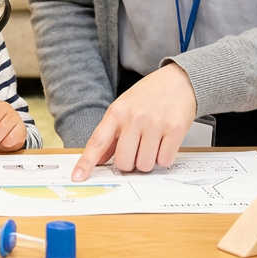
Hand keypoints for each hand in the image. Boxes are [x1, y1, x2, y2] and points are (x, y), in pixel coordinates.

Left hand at [71, 63, 196, 180]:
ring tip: (152, 143)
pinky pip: (164, 161)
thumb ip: (111, 134)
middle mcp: (134, 117)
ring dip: (148, 161)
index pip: (97, 142)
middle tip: (136, 151)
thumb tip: (99, 159)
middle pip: (123, 162)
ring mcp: (155, 123)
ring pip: (144, 165)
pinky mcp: (175, 129)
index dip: (86, 162)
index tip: (78, 176)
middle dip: (130, 163)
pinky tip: (164, 142)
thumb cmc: (149, 95)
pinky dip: (163, 158)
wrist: (178, 80)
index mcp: (117, 112)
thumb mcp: (124, 108)